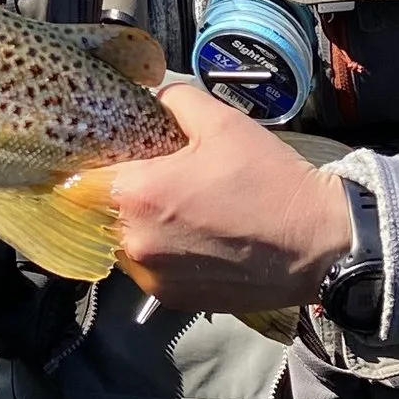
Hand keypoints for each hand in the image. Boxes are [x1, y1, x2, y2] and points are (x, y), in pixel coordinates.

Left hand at [97, 79, 352, 315]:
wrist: (316, 244)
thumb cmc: (270, 180)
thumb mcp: (223, 122)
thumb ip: (175, 100)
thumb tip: (154, 97)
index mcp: (136, 194)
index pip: (82, 179)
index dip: (97, 164)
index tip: (117, 157)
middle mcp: (133, 242)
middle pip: (100, 213)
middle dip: (121, 196)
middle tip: (157, 180)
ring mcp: (151, 278)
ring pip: (123, 244)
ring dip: (139, 227)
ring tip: (181, 212)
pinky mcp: (171, 300)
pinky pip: (148, 271)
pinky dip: (161, 254)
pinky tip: (195, 239)